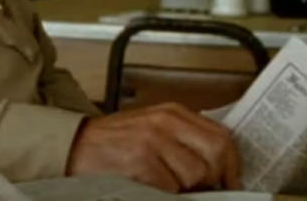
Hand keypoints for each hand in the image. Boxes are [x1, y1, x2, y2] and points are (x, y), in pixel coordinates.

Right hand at [66, 103, 240, 192]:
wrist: (73, 146)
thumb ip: (183, 139)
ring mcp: (152, 141)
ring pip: (196, 174)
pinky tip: (148, 186)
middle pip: (216, 154)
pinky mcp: (140, 162)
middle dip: (215, 179)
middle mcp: (165, 123)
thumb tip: (217, 168)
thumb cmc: (113, 143)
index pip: (222, 137)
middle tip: (205, 190)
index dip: (232, 165)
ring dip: (186, 188)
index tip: (230, 182)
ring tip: (165, 184)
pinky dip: (165, 193)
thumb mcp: (151, 129)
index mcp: (172, 113)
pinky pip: (171, 187)